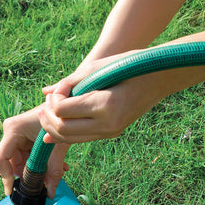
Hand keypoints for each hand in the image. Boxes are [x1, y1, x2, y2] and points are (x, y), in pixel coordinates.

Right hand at [0, 106, 69, 198]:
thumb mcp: (57, 148)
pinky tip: (53, 165)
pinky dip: (38, 163)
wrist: (65, 108)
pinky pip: (26, 156)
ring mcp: (16, 134)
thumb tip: (50, 193)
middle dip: (27, 175)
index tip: (11, 191)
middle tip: (41, 184)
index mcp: (13, 130)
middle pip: (12, 162)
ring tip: (53, 172)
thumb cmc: (60, 120)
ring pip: (20, 161)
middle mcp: (10, 131)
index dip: (5, 177)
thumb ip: (54, 171)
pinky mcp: (22, 137)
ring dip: (36, 170)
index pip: (1, 159)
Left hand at [38, 53, 162, 143]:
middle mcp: (107, 123)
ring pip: (70, 139)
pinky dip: (66, 133)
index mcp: (104, 104)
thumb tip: (46, 92)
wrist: (159, 77)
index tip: (56, 90)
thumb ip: (70, 82)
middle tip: (45, 104)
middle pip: (63, 129)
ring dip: (54, 128)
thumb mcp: (97, 68)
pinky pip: (82, 138)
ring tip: (47, 113)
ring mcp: (110, 131)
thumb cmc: (128, 65)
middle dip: (48, 118)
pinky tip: (57, 123)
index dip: (53, 101)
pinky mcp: (111, 133)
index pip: (63, 111)